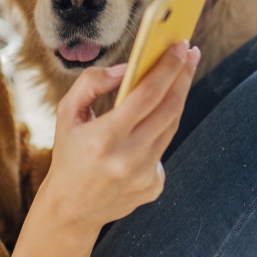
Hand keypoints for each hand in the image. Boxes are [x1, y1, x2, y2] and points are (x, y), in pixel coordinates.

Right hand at [36, 41, 200, 232]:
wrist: (70, 209)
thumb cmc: (68, 154)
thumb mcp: (66, 114)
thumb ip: (91, 84)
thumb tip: (127, 68)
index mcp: (104, 138)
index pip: (147, 95)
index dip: (168, 68)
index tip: (181, 46)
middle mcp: (128, 158)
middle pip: (169, 108)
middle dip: (183, 76)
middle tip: (189, 52)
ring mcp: (144, 176)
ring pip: (171, 126)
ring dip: (178, 98)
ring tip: (181, 76)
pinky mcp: (154, 187)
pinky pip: (163, 149)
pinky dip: (159, 131)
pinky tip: (151, 123)